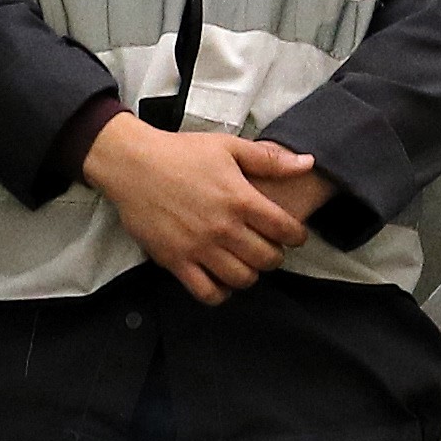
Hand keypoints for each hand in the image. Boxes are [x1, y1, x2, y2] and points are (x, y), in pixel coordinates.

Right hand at [85, 114, 317, 300]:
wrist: (133, 165)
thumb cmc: (181, 153)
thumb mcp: (228, 147)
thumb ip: (269, 159)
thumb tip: (307, 163)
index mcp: (240, 199)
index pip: (285, 230)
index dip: (296, 236)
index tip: (294, 235)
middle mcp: (224, 228)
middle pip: (267, 259)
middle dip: (275, 256)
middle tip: (268, 248)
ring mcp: (200, 248)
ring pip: (242, 279)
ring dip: (251, 274)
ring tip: (246, 262)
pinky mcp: (176, 261)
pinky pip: (207, 292)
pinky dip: (221, 293)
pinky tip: (222, 280)